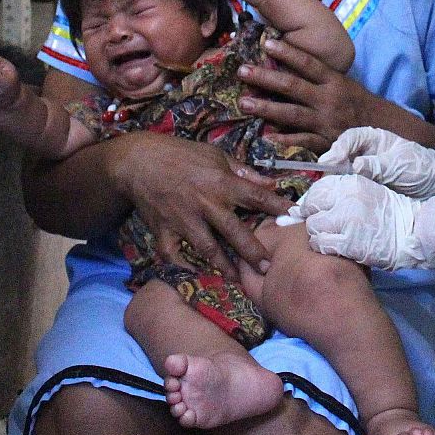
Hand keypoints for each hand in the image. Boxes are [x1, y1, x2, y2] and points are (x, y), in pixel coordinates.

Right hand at [109, 132, 290, 279]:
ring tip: (237, 279)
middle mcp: (205, 203)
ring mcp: (184, 219)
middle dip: (252, 251)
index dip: (277, 207)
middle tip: (267, 267)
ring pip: (207, 248)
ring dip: (223, 266)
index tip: (295, 218)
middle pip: (234, 231)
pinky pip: (173, 254)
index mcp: (221, 182)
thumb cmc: (182, 155)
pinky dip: (182, 265)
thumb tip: (272, 181)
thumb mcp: (216, 156)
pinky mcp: (163, 229)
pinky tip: (195, 273)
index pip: (256, 196)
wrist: (139, 160)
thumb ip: (244, 172)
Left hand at [236, 38, 375, 150]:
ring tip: (244, 103)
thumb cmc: (356, 104)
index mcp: (334, 81)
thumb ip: (319, 77)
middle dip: (266, 78)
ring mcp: (326, 122)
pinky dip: (285, 140)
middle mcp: (328, 99)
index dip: (287, 53)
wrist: (383, 131)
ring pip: (292, 114)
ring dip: (266, 109)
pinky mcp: (326, 143)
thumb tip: (288, 62)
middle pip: (293, 86)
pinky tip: (266, 137)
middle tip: (242, 71)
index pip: (308, 63)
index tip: (266, 44)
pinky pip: (302, 141)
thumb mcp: (343, 84)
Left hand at [289, 175, 434, 269]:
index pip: (317, 190)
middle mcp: (345, 198)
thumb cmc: (390, 214)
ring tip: (332, 238)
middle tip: (323, 227)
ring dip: (319, 234)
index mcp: (351, 183)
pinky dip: (325, 247)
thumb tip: (311, 204)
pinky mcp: (348, 242)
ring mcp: (346, 220)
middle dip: (313, 218)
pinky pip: (321, 244)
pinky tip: (337, 248)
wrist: (414, 232)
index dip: (312, 203)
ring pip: (313, 228)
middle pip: (311, 207)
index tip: (316, 212)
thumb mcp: (367, 193)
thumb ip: (342, 195)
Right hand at [320, 126, 434, 197]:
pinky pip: (349, 187)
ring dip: (332, 181)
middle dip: (330, 166)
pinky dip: (341, 193)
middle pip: (341, 155)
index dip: (338, 148)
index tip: (331, 161)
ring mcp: (365, 171)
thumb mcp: (402, 165)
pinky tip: (335, 201)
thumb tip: (356, 166)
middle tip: (321, 179)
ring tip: (323, 192)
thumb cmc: (422, 169)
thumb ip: (379, 165)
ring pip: (341, 172)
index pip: (350, 138)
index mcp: (375, 140)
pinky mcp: (365, 187)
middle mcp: (366, 153)